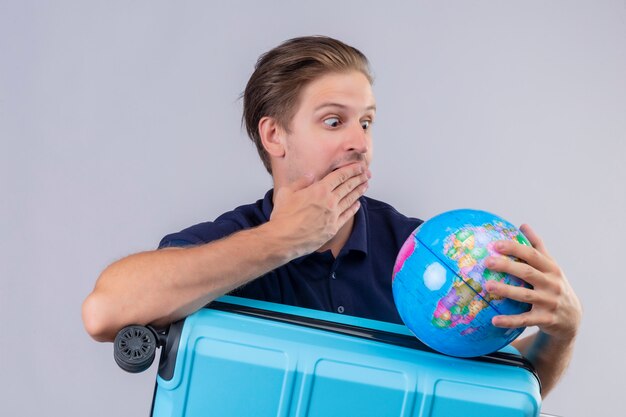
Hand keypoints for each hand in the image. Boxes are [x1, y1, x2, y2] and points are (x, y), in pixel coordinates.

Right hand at [269, 162, 369, 255]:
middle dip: (359, 178)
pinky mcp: (333, 228)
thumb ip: (301, 182)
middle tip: (367, 173)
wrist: (283, 239)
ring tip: (365, 185)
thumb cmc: (282, 216)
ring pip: (350, 200)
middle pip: (348, 186)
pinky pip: (347, 216)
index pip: (340, 176)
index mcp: (319, 190)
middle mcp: (329, 202)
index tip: (359, 166)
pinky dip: (353, 209)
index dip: (352, 170)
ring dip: (359, 191)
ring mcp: (333, 216)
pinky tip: (357, 204)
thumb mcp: (286, 192)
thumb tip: (311, 175)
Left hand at [484, 224, 581, 340]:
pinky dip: (510, 320)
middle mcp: (552, 284)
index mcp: (551, 268)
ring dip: (506, 290)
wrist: (572, 318)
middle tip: (487, 262)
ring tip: (487, 286)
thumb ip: (537, 246)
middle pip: (527, 273)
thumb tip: (523, 225)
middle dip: (507, 266)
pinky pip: (525, 320)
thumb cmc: (554, 285)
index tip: (496, 244)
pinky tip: (494, 320)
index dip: (515, 248)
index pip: (532, 254)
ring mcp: (549, 302)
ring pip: (525, 295)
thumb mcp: (550, 266)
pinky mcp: (546, 319)